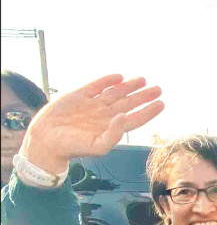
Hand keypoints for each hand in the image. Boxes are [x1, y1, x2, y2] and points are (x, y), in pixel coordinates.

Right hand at [20, 74, 163, 174]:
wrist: (46, 141)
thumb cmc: (73, 148)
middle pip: (129, 103)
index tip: (162, 103)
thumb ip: (114, 134)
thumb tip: (124, 117)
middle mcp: (104, 115)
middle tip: (158, 89)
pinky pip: (96, 86)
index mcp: (111, 128)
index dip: (149, 111)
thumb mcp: (97, 146)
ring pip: (115, 93)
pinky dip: (107, 80)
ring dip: (129, 86)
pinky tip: (118, 77)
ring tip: (142, 79)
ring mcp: (92, 105)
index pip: (135, 118)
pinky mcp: (78, 96)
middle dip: (144, 96)